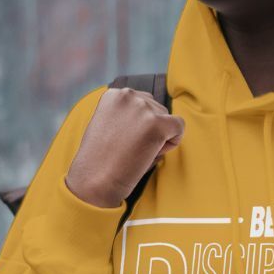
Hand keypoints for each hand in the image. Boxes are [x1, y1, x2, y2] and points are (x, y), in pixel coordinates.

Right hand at [65, 87, 184, 207]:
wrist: (94, 179)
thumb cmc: (101, 159)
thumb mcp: (107, 125)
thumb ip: (127, 116)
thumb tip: (155, 118)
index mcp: (114, 94)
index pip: (143, 103)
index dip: (139, 125)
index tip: (125, 140)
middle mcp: (128, 95)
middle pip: (157, 110)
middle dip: (151, 130)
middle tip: (132, 149)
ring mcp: (143, 108)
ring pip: (168, 120)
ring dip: (160, 138)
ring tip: (138, 153)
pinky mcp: (157, 123)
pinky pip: (179, 127)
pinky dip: (173, 142)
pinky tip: (154, 153)